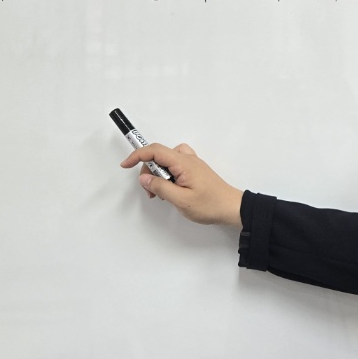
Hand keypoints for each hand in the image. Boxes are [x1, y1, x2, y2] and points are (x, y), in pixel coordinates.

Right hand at [120, 143, 243, 226]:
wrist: (232, 208)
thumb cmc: (211, 204)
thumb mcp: (181, 200)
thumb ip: (160, 187)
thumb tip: (145, 179)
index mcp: (184, 163)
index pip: (155, 150)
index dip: (137, 155)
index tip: (125, 164)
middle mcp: (187, 159)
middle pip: (158, 156)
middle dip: (149, 173)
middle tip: (152, 192)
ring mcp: (192, 164)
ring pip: (166, 161)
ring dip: (159, 175)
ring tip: (164, 193)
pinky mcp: (194, 170)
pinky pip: (175, 165)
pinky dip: (168, 175)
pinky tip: (172, 189)